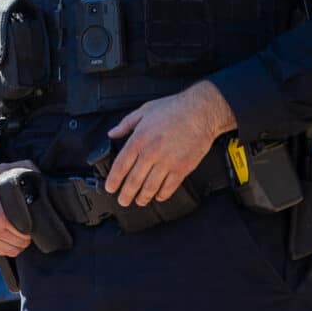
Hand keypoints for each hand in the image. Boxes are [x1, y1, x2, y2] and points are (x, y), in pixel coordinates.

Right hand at [0, 160, 33, 255]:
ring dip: (16, 243)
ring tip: (16, 231)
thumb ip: (26, 170)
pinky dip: (4, 246)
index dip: (34, 228)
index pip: (27, 234)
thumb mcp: (4, 170)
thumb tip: (41, 176)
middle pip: (21, 245)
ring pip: (11, 251)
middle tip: (26, 225)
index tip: (33, 220)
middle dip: (26, 236)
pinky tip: (5, 234)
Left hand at [103, 82, 236, 206]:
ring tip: (139, 201)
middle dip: (126, 194)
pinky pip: (169, 187)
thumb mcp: (145, 110)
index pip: (121, 165)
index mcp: (139, 139)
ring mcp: (167, 163)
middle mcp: (151, 153)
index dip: (114, 180)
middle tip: (122, 201)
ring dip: (143, 198)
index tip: (110, 188)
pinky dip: (162, 195)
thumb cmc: (174, 109)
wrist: (201, 112)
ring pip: (150, 187)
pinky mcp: (182, 168)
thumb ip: (126, 123)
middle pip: (133, 181)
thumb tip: (112, 133)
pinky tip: (158, 196)